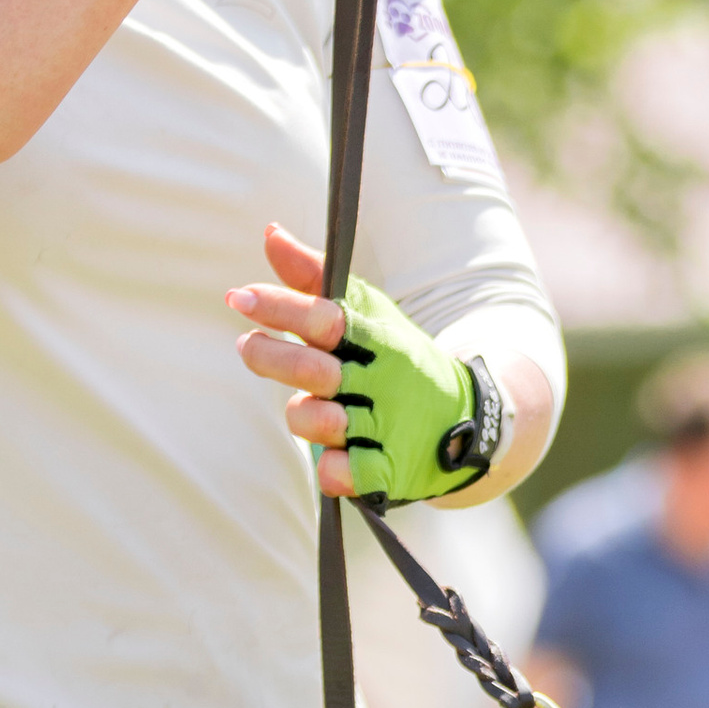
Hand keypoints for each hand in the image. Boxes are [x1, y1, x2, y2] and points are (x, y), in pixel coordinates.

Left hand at [230, 224, 499, 503]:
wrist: (469, 419)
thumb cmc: (398, 360)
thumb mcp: (369, 312)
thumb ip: (314, 277)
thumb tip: (270, 234)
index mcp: (378, 339)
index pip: (326, 318)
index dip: (280, 307)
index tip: (238, 298)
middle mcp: (383, 381)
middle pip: (314, 372)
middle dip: (271, 358)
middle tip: (248, 346)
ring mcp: (386, 428)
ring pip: (319, 422)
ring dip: (300, 414)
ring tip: (306, 406)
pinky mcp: (388, 472)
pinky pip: (338, 473)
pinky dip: (329, 466)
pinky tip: (335, 452)